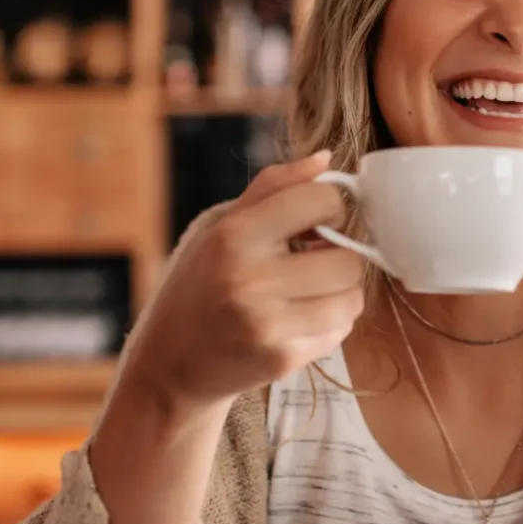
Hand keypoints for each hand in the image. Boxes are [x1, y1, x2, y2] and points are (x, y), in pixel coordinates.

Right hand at [119, 151, 365, 415]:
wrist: (169, 365)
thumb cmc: (200, 285)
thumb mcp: (220, 227)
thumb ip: (274, 187)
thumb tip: (326, 158)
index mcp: (234, 236)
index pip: (321, 200)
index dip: (330, 207)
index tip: (317, 221)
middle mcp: (250, 279)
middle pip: (348, 258)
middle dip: (339, 257)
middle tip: (315, 262)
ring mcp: (268, 324)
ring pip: (353, 298)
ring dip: (341, 293)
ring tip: (311, 292)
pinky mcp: (282, 359)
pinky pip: (340, 330)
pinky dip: (330, 323)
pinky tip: (299, 321)